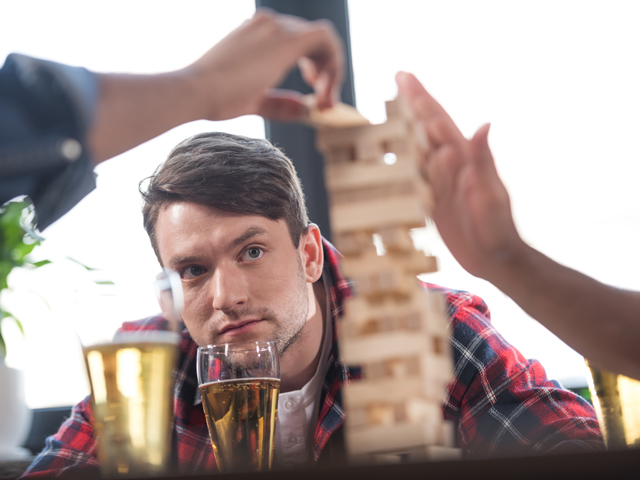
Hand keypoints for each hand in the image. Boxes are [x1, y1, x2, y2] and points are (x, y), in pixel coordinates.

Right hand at [184, 9, 343, 121]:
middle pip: (313, 41)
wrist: (197, 90)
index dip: (315, 67)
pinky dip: (334, 63)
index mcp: (259, 33)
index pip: (300, 42)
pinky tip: (324, 89)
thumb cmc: (216, 97)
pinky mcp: (284, 38)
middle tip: (323, 101)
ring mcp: (276, 27)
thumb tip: (305, 108)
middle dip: (326, 72)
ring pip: (323, 38)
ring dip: (331, 70)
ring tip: (324, 99)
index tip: (314, 94)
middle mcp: (269, 24)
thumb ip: (280, 103)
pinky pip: (325, 39)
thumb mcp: (255, 100)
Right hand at [396, 72, 524, 280]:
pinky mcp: (432, 200)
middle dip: (413, 101)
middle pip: (426, 127)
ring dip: (406, 126)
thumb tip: (483, 125)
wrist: (495, 259)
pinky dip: (403, 161)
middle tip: (399, 78)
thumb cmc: (498, 229)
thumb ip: (484, 161)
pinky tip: (396, 153)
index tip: (405, 76)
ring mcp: (440, 182)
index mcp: (464, 158)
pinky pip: (414, 175)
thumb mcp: (492, 195)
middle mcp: (450, 165)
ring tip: (395, 106)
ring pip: (418, 148)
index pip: (438, 120)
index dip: (421, 97)